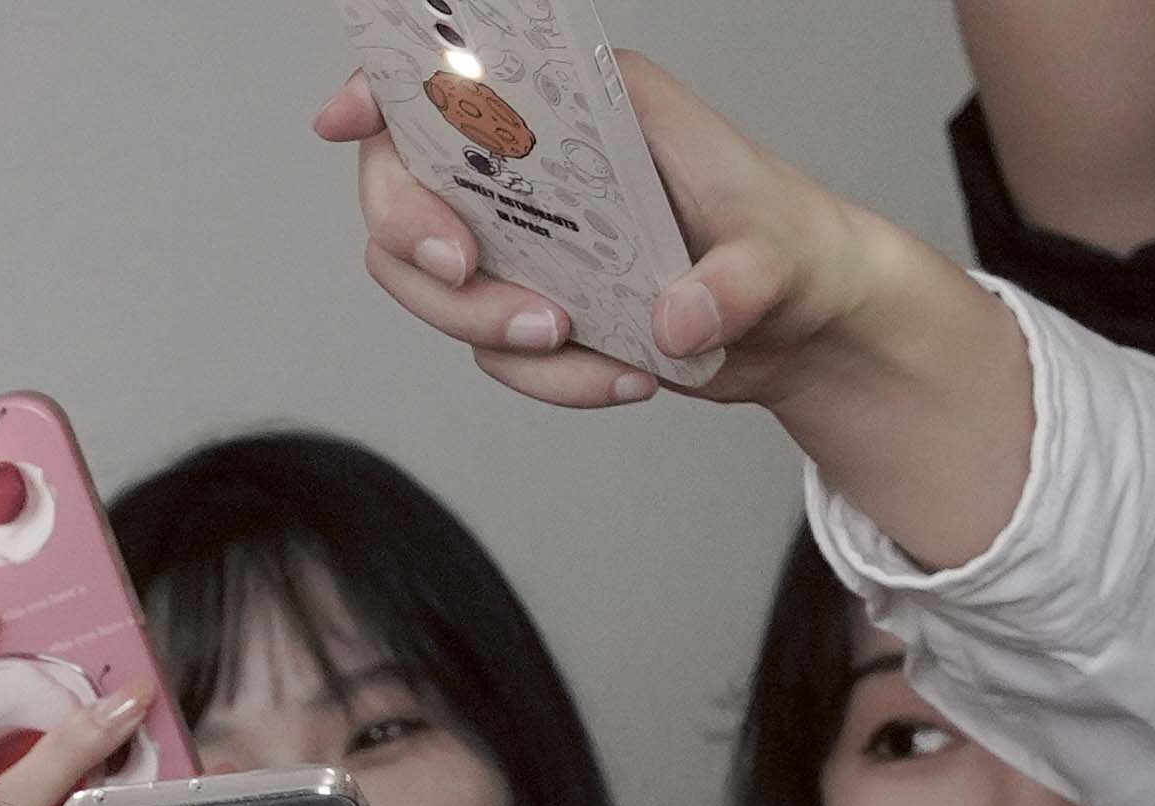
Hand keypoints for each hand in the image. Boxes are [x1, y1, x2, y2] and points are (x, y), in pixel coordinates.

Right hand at [321, 53, 845, 405]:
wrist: (809, 328)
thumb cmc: (796, 250)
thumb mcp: (785, 253)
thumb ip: (738, 279)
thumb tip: (680, 316)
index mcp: (593, 108)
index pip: (468, 78)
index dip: (391, 94)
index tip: (345, 123)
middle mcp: (543, 166)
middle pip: (409, 185)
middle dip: (414, 234)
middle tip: (467, 271)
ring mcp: (531, 240)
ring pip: (429, 277)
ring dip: (479, 320)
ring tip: (568, 337)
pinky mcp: (537, 305)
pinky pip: (492, 350)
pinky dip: (548, 378)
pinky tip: (625, 375)